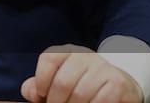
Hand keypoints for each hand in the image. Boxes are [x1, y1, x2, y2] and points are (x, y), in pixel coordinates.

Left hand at [20, 44, 142, 102]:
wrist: (118, 87)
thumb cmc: (81, 86)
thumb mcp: (58, 82)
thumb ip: (39, 85)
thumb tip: (31, 92)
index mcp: (68, 51)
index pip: (49, 58)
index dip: (41, 81)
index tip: (42, 96)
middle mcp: (85, 55)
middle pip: (62, 82)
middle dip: (56, 102)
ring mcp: (103, 67)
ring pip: (80, 94)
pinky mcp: (117, 82)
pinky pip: (99, 101)